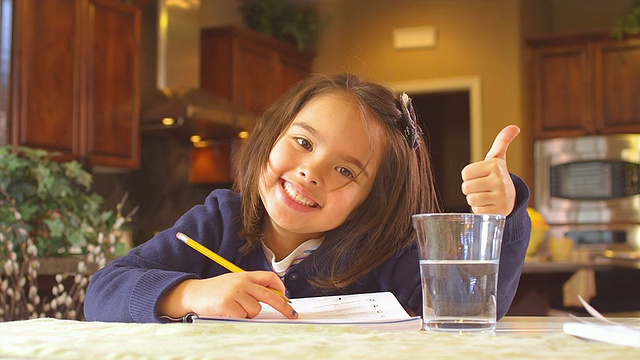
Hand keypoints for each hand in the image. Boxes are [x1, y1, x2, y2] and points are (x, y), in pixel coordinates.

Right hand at [157, 271, 296, 319]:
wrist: (193, 293)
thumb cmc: (215, 291)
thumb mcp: (235, 283)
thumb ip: (251, 287)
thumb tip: (273, 296)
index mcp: (244, 275)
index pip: (269, 277)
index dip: (280, 288)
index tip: (286, 297)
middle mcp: (241, 282)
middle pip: (269, 294)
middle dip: (283, 306)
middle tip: (291, 313)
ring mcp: (234, 293)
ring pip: (255, 310)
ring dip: (248, 313)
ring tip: (235, 309)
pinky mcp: (227, 304)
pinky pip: (243, 316)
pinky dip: (238, 318)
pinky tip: (228, 312)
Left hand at [460, 125, 519, 215]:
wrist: (512, 198)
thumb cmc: (498, 176)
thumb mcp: (498, 159)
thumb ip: (502, 142)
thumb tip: (514, 127)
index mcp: (496, 165)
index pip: (465, 173)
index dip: (469, 177)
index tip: (479, 176)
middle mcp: (500, 180)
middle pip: (466, 187)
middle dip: (470, 190)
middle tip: (482, 188)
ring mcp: (501, 197)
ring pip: (471, 200)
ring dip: (474, 200)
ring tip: (485, 196)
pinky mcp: (500, 211)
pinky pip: (477, 211)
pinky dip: (480, 211)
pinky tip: (489, 205)